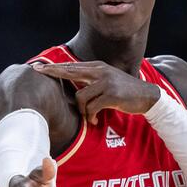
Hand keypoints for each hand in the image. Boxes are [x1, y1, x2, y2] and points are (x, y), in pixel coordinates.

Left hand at [33, 61, 161, 124]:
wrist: (147, 96)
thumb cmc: (125, 92)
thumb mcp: (108, 81)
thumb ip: (92, 79)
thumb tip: (73, 81)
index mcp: (98, 67)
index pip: (72, 66)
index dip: (55, 67)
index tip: (39, 67)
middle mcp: (101, 71)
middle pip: (70, 72)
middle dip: (53, 72)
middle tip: (39, 72)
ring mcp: (106, 82)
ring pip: (81, 97)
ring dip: (83, 111)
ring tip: (90, 117)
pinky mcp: (111, 94)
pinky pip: (92, 107)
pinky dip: (91, 116)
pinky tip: (95, 121)